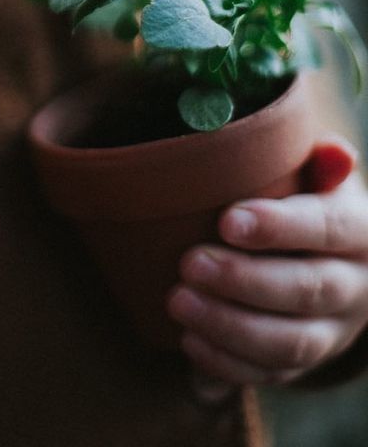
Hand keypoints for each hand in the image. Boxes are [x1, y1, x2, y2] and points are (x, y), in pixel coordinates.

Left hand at [167, 138, 367, 387]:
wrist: (327, 254)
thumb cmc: (304, 197)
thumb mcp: (315, 174)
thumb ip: (320, 163)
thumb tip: (335, 152)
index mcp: (359, 230)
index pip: (327, 228)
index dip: (280, 227)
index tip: (227, 220)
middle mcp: (355, 286)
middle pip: (308, 290)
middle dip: (244, 280)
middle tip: (190, 263)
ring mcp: (332, 332)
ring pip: (290, 342)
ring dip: (230, 326)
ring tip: (178, 302)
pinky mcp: (303, 363)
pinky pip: (270, 373)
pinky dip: (228, 364)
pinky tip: (189, 341)